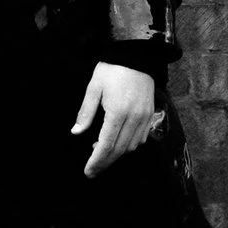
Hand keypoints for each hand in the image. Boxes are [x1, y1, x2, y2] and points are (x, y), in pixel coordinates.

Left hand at [72, 62, 158, 177]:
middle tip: (92, 170)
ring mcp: (144, 117)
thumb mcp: (94, 88)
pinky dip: (129, 145)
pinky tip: (117, 141)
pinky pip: (141, 138)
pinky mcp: (150, 114)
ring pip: (131, 147)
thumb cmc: (112, 70)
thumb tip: (76, 132)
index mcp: (117, 112)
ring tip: (100, 151)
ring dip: (116, 154)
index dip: (96, 161)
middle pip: (119, 150)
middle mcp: (134, 118)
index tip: (88, 171)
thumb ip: (85, 112)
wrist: (137, 55)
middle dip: (105, 163)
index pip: (106, 145)